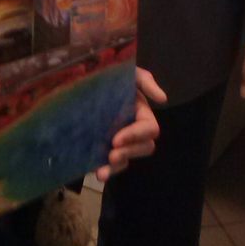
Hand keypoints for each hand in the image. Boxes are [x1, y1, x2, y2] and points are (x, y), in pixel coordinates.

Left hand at [95, 67, 166, 181]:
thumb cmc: (109, 75)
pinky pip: (112, 165)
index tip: (116, 139)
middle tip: (111, 154)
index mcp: (141, 112)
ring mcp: (120, 140)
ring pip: (127, 160)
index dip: (136, 135)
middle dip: (129, 153)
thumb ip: (145, 81)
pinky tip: (96, 173)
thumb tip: (163, 99)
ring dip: (117, 167)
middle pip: (143, 147)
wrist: (80, 82)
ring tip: (102, 172)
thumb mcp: (128, 72)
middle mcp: (133, 129)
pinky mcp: (105, 148)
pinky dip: (107, 171)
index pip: (149, 128)